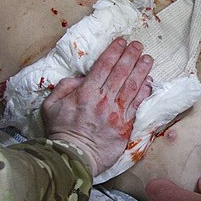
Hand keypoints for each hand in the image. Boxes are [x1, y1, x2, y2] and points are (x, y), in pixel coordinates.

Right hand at [42, 38, 152, 176]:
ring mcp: (117, 113)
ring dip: (141, 70)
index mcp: (86, 93)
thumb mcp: (51, 106)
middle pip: (121, 72)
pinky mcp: (125, 126)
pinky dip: (144, 91)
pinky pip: (137, 105)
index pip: (104, 66)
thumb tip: (79, 78)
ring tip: (148, 58)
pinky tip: (149, 81)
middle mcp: (104, 100)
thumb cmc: (60, 132)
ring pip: (133, 86)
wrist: (73, 158)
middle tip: (138, 45)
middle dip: (131, 56)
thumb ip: (64, 87)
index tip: (121, 42)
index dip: (114, 51)